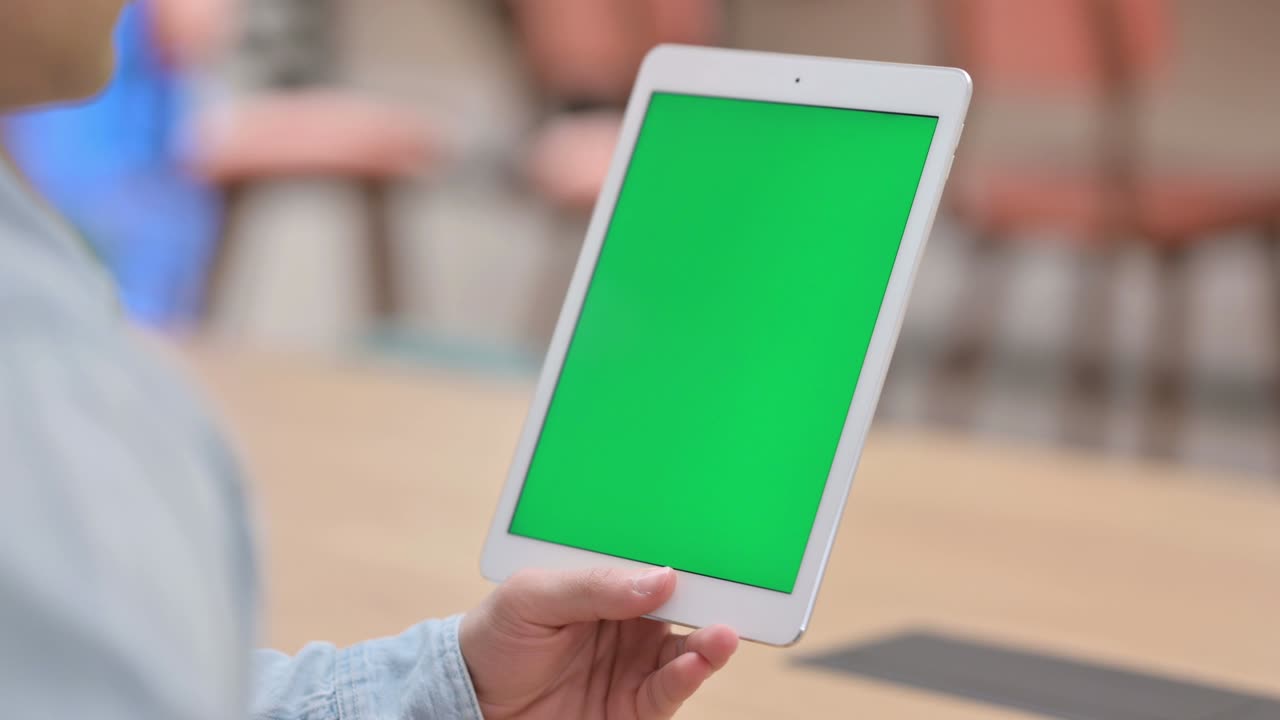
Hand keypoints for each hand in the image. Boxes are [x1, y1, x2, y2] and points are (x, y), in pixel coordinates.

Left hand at [459, 567, 737, 718]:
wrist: (470, 702)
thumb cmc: (494, 639)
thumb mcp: (531, 597)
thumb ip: (592, 586)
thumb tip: (658, 578)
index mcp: (607, 588)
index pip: (654, 569)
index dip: (684, 561)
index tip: (711, 555)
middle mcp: (629, 625)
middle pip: (683, 608)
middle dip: (711, 599)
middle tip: (734, 591)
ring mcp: (634, 666)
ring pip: (687, 649)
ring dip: (709, 641)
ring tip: (722, 634)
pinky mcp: (635, 706)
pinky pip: (670, 690)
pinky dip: (690, 676)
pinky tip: (697, 662)